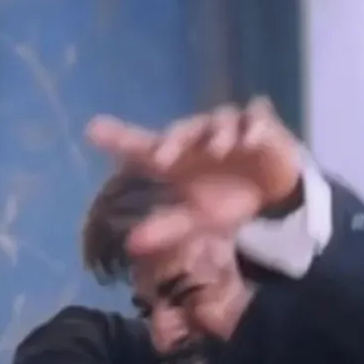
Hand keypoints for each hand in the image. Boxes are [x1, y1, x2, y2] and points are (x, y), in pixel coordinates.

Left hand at [88, 97, 303, 247]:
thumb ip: (166, 228)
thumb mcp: (197, 219)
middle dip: (174, 141)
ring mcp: (229, 127)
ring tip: (219, 150)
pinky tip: (249, 142)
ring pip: (219, 121)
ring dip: (217, 134)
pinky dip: (253, 128)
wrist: (272, 196)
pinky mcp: (260, 124)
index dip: (118, 137)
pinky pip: (256, 118)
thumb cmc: (225, 200)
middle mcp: (198, 137)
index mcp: (177, 156)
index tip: (91, 131)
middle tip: (162, 159)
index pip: (143, 145)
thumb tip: (130, 245)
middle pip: (182, 130)